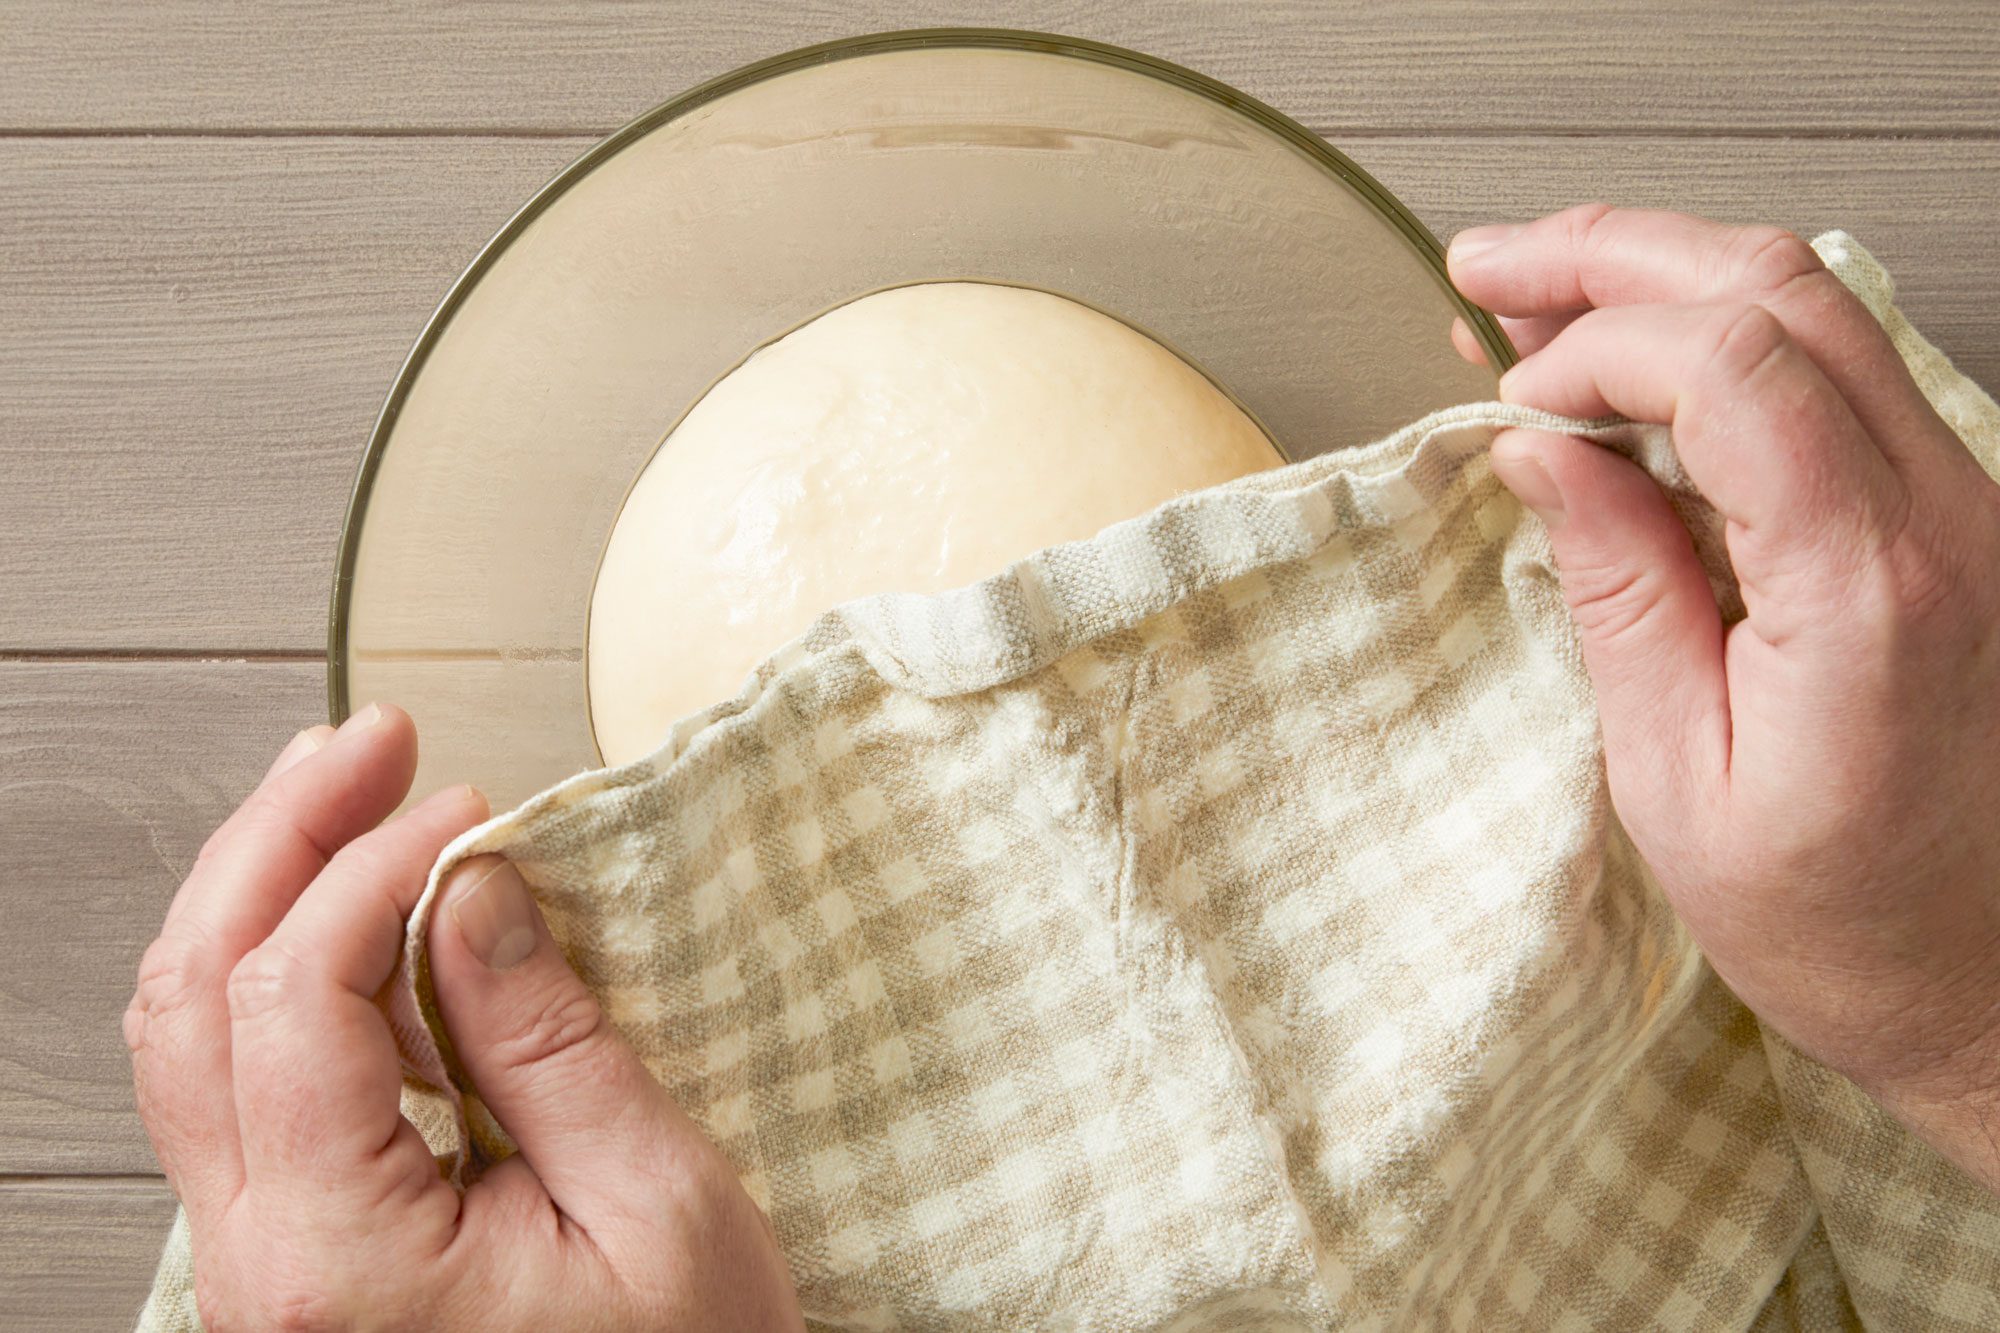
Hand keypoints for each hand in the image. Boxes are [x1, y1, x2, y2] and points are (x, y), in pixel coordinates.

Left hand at [125, 705, 802, 1330]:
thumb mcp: (655, 1204)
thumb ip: (549, 1042)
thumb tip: (467, 889)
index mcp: (342, 1263)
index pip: (289, 1001)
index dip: (367, 871)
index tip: (464, 809)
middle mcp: (261, 1267)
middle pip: (191, 1001)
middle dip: (276, 841)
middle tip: (368, 744)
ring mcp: (259, 1266)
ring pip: (185, 1038)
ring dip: (259, 893)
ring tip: (342, 794)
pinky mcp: (290, 1257)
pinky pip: (233, 1086)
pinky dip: (275, 971)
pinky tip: (346, 913)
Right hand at [1447, 205, 1999, 1187]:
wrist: (1997, 986)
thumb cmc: (1851, 921)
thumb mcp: (1677, 779)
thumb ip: (1617, 589)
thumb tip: (1544, 453)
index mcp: (1872, 590)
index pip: (1731, 365)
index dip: (1595, 347)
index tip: (1508, 394)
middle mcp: (1950, 518)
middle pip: (1781, 289)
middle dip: (1615, 256)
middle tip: (1491, 265)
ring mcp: (1973, 506)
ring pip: (1820, 305)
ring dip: (1667, 280)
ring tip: (1541, 300)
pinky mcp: (1960, 518)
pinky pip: (1841, 374)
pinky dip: (1723, 343)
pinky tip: (1637, 371)